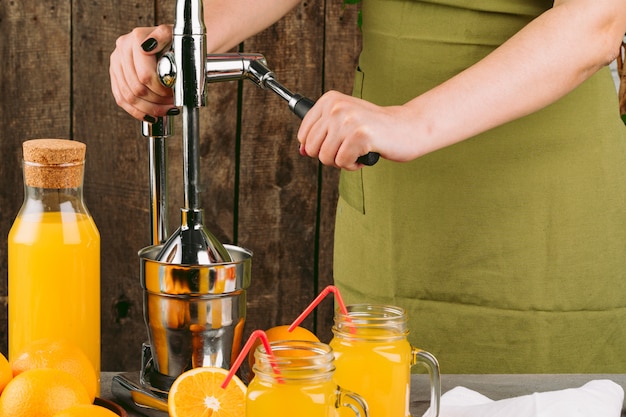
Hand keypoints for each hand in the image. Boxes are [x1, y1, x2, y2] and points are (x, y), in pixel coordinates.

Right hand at [109, 25, 175, 121]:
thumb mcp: (173, 34)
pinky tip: (152, 116)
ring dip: (150, 109)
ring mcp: (116, 62)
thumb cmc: (173, 40)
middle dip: (158, 101)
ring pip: (129, 97)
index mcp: (136, 39)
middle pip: (137, 89)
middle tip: (172, 103)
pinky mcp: (115, 75)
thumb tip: (148, 46)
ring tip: (166, 110)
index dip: (161, 90)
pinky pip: (121, 100)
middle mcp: (122, 49)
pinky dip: (138, 112)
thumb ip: (163, 35)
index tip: (173, 93)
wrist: (167, 40)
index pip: (145, 75)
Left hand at [297, 91, 420, 169]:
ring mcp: (348, 120)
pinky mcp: (360, 135)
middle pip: (312, 148)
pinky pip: (343, 162)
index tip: (335, 143)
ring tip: (357, 150)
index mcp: (329, 100)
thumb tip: (301, 151)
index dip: (317, 147)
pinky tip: (365, 153)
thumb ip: (321, 134)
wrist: (407, 127)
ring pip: (326, 157)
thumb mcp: (343, 123)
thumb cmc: (375, 128)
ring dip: (342, 161)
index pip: (303, 135)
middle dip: (329, 156)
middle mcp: (336, 107)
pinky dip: (353, 165)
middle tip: (348, 148)